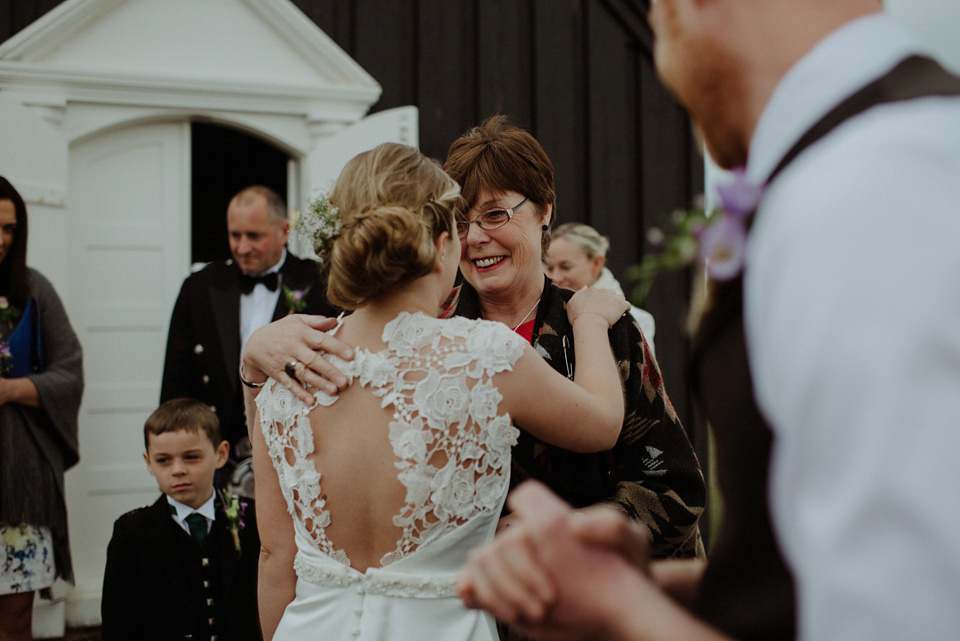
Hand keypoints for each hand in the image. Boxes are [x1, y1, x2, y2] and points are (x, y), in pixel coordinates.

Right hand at [242, 314, 352, 401]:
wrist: (255, 344)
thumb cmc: (282, 330)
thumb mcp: (297, 320)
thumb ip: (317, 321)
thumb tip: (337, 321)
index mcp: (302, 333)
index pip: (321, 340)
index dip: (336, 347)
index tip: (351, 355)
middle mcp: (294, 347)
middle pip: (313, 360)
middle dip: (329, 371)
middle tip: (345, 381)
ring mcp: (285, 361)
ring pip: (303, 373)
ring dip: (318, 383)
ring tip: (333, 391)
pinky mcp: (278, 373)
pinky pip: (289, 384)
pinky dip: (299, 393)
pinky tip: (311, 401)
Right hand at [459, 481, 649, 639]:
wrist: (626, 606)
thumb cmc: (628, 568)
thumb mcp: (633, 543)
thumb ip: (612, 526)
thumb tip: (574, 523)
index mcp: (556, 520)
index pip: (527, 500)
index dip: (527, 522)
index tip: (546, 558)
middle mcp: (531, 539)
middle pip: (500, 542)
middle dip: (515, 575)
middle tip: (547, 603)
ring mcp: (517, 565)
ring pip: (481, 564)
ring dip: (496, 590)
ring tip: (530, 614)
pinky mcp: (509, 591)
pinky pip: (477, 585)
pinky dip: (475, 594)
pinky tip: (487, 606)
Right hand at [566, 286, 629, 327]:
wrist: (589, 323)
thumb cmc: (578, 316)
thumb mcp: (572, 303)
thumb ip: (578, 294)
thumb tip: (585, 287)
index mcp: (591, 290)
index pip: (598, 293)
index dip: (599, 300)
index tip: (598, 307)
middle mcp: (602, 291)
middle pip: (608, 294)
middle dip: (608, 301)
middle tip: (607, 311)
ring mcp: (612, 297)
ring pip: (618, 297)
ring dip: (618, 303)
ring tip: (617, 312)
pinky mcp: (621, 305)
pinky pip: (627, 305)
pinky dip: (626, 308)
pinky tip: (624, 313)